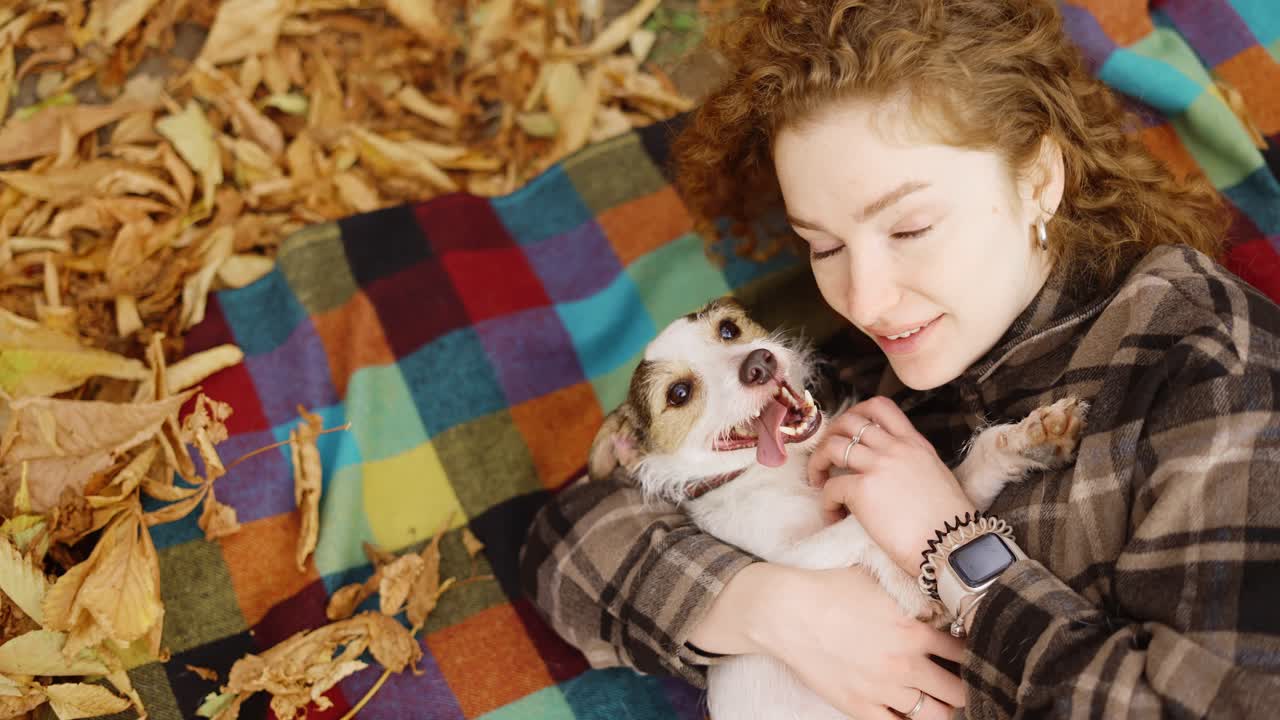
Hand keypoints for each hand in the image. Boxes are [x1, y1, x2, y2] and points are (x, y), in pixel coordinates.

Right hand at [747, 564, 965, 719]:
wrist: (786, 611)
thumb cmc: (830, 588)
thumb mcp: (878, 579)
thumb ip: (912, 591)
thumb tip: (937, 592)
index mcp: (915, 629)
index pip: (965, 651)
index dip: (974, 654)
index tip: (972, 655)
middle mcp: (906, 663)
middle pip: (958, 690)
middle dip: (966, 688)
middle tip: (964, 685)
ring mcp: (883, 688)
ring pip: (934, 715)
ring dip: (943, 710)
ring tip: (942, 703)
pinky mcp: (859, 706)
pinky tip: (911, 713)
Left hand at [808, 396, 973, 574]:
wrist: (952, 546)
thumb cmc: (948, 523)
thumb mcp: (936, 476)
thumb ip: (913, 462)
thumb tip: (891, 470)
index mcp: (915, 443)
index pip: (880, 406)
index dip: (855, 413)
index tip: (846, 431)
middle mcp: (896, 448)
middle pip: (849, 421)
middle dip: (830, 435)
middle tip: (826, 456)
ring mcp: (878, 466)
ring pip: (832, 447)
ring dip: (818, 463)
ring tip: (819, 482)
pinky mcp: (863, 490)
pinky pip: (830, 486)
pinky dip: (826, 502)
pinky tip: (834, 515)